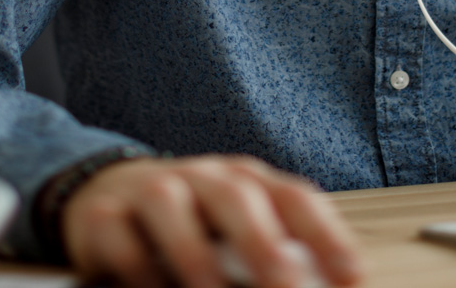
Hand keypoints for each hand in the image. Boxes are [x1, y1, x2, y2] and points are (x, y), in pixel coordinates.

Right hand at [59, 154, 363, 287]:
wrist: (108, 195)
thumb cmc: (193, 222)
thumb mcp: (240, 232)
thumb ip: (278, 258)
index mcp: (247, 181)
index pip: (295, 198)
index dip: (326, 236)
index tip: (352, 277)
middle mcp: (203, 178)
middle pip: (236, 196)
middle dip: (261, 243)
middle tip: (285, 285)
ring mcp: (150, 190)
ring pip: (169, 205)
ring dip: (192, 253)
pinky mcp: (103, 213)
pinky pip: (117, 232)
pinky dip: (135, 262)